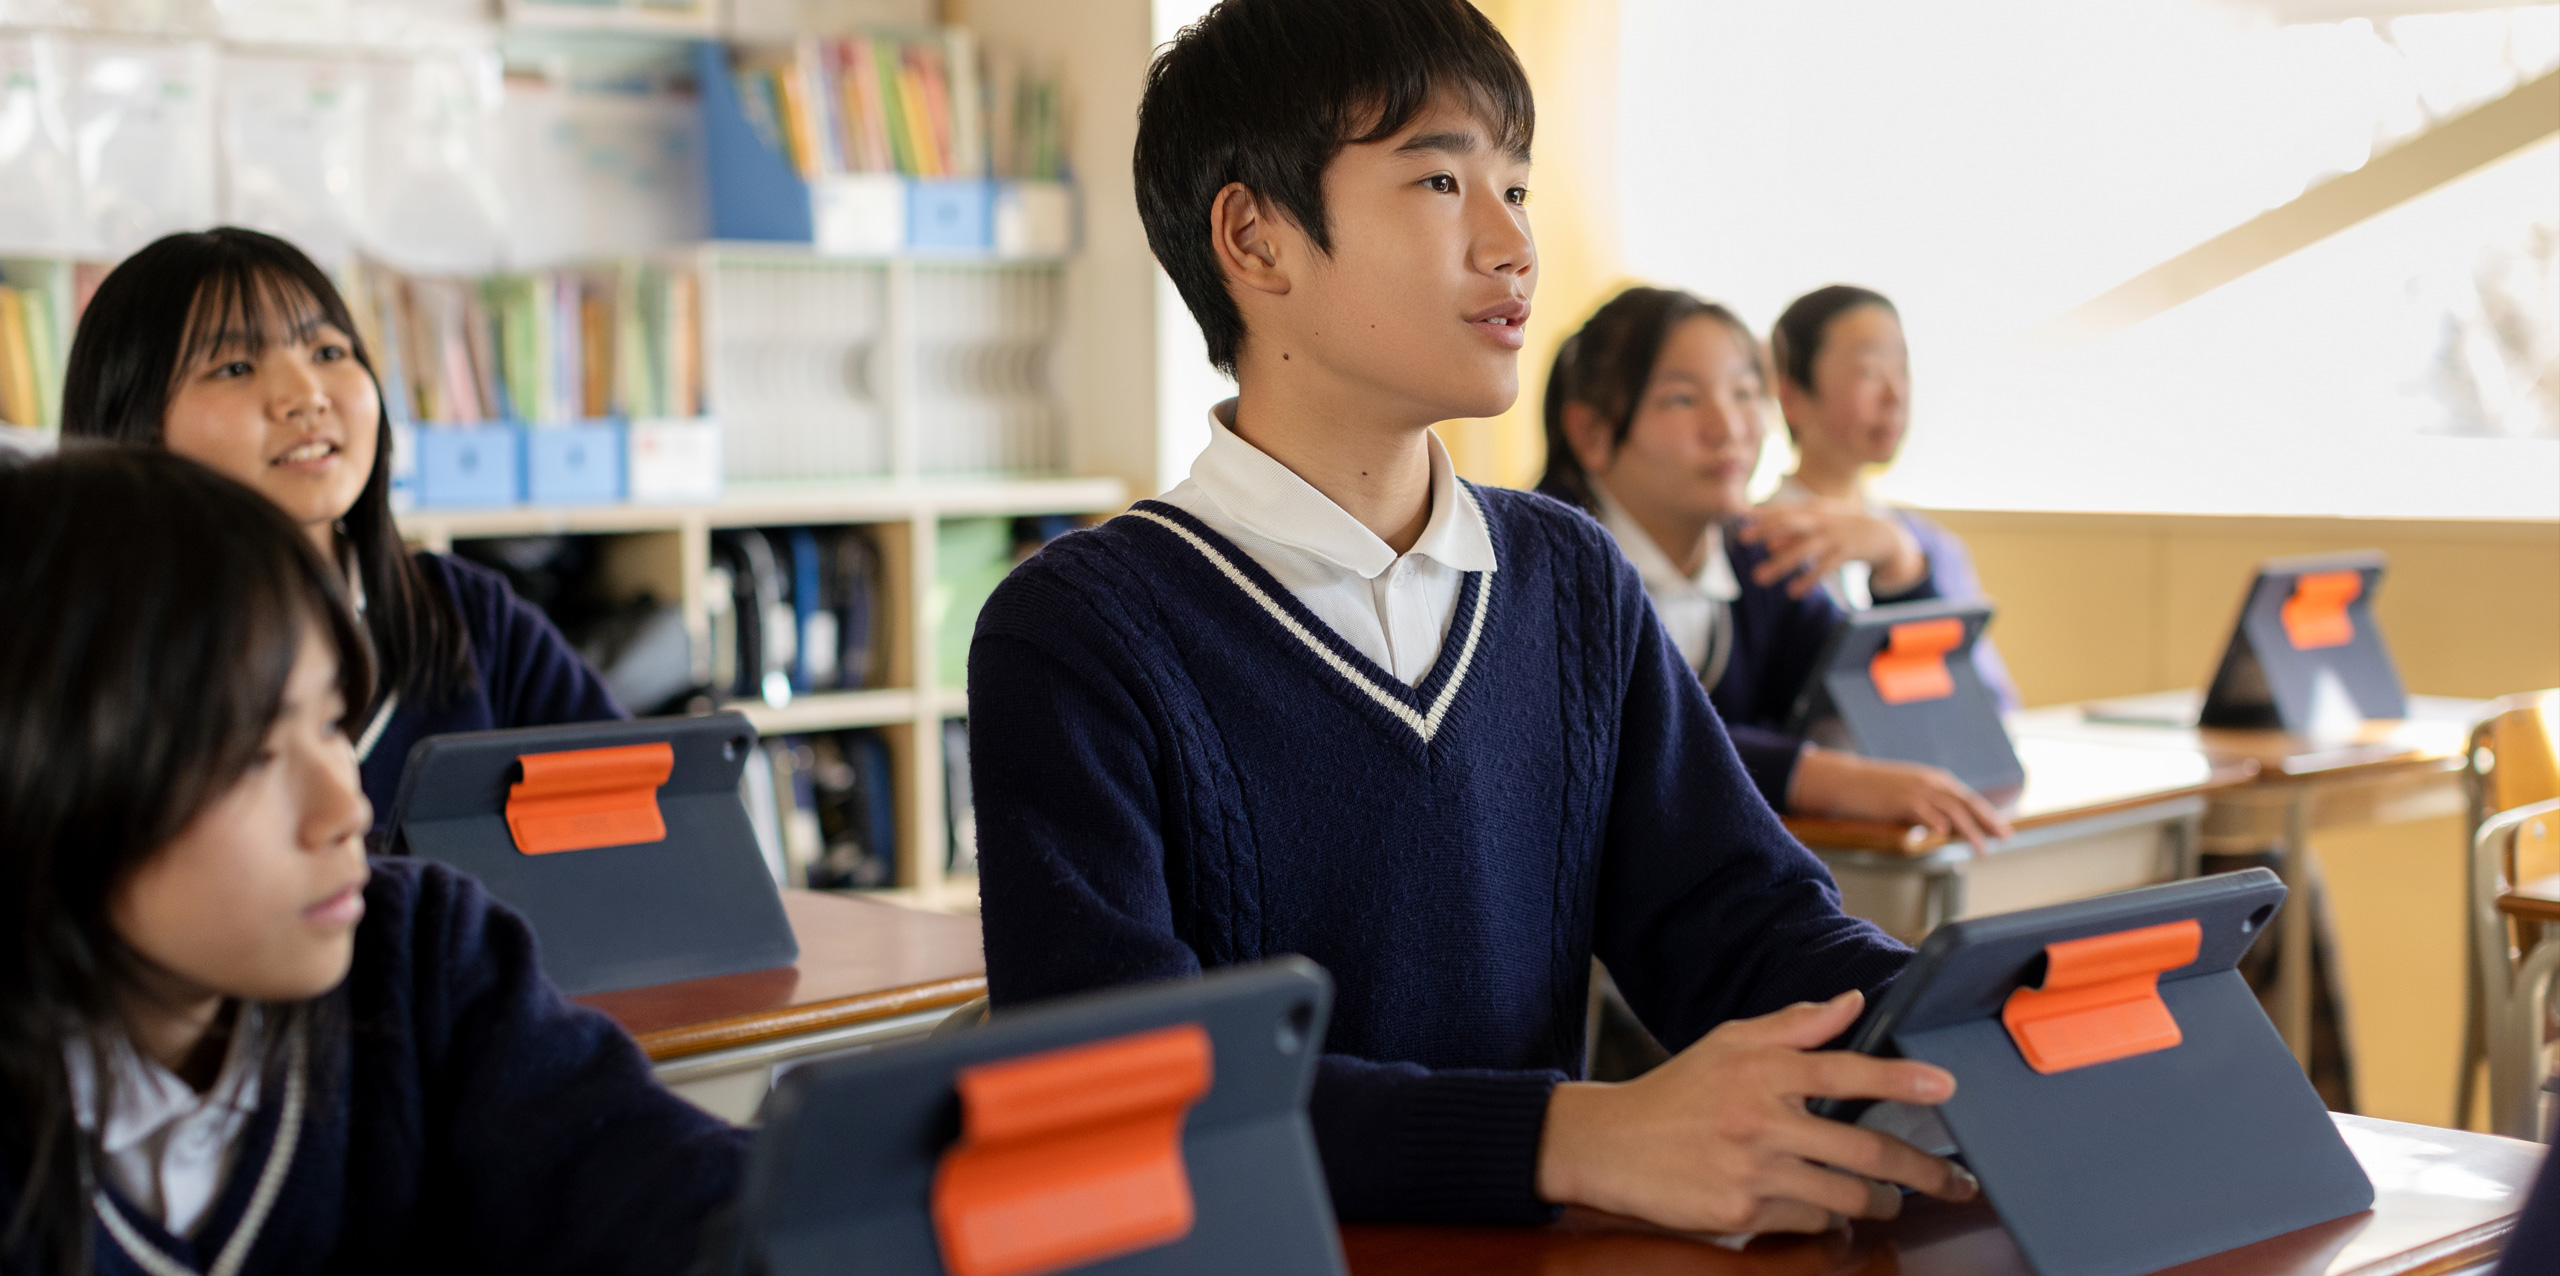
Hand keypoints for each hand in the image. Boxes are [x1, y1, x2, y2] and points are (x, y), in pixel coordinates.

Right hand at [1535, 990, 1977, 1233]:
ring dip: (1879, 1202)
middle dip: (1921, 1170)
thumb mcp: (1729, 1042)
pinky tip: (1826, 1211)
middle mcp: (1760, 1121)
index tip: (1944, 1085)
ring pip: (1844, 1197)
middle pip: (1863, 1150)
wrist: (1609, 1144)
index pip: (1843, 1070)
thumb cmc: (1675, 1091)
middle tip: (1954, 1180)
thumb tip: (1851, 1002)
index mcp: (1760, 1071)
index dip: (1899, 1077)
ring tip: (1891, 1200)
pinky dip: (1824, 1219)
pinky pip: (1806, 1224)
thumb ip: (1794, 1025)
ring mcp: (1751, 1172)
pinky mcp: (1739, 1215)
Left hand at [1736, 506, 1925, 598]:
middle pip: (1791, 523)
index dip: (1762, 514)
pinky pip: (1825, 566)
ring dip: (1781, 563)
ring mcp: (1835, 535)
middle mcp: (1822, 520)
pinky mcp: (1847, 552)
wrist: (1884, 534)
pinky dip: (1809, 579)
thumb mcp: (1821, 525)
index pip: (1784, 510)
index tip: (1740, 519)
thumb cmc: (1843, 529)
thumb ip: (1795, 534)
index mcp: (1814, 510)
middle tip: (1744, 540)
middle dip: (1767, 529)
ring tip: (1759, 578)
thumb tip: (1769, 545)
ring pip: (1804, 549)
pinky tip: (1794, 592)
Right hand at [1789, 747, 2011, 851]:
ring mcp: (1917, 790)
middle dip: (1988, 821)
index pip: (1968, 799)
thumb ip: (1928, 805)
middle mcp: (1931, 782)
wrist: (1847, 779)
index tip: (2003, 830)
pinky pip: (1924, 812)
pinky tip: (1947, 834)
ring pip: (1952, 810)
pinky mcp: (1901, 800)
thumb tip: (1947, 826)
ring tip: (1981, 848)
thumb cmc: (1875, 790)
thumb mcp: (1908, 793)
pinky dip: (1937, 822)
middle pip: (1967, 803)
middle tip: (2005, 837)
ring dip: (1969, 830)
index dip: (1988, 814)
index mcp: (1934, 780)